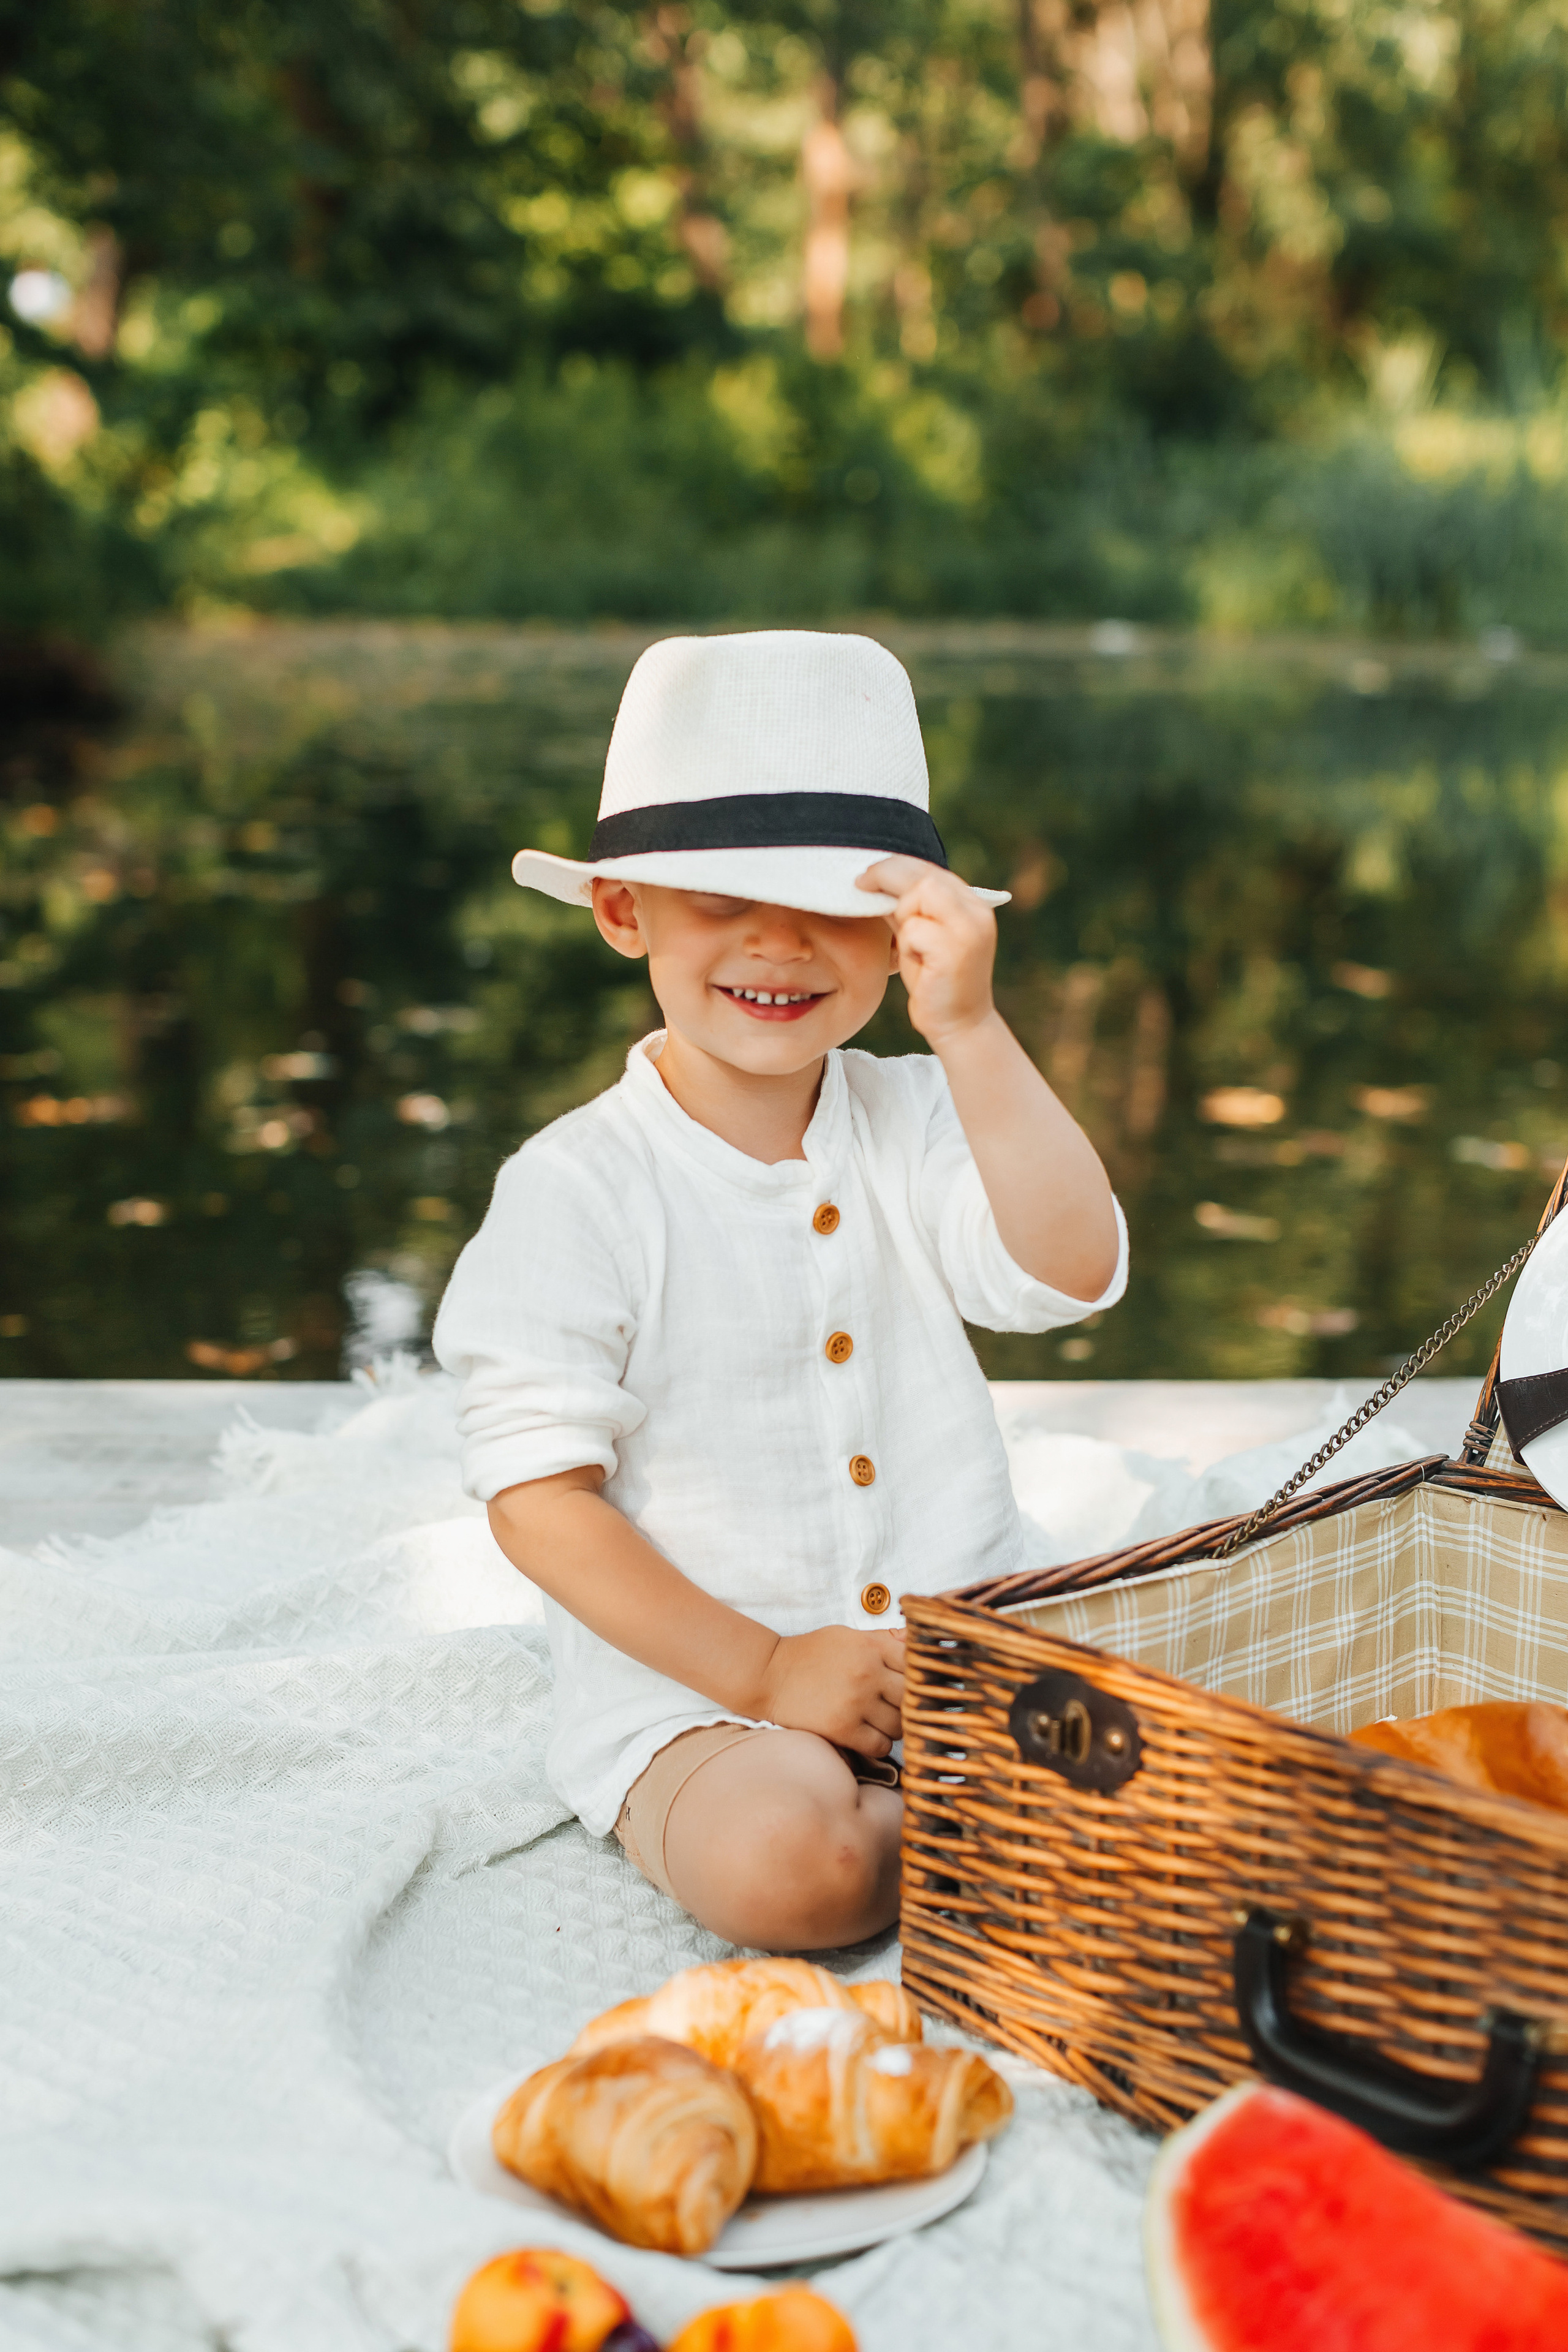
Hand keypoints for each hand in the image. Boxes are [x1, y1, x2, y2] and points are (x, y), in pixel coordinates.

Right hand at [755, 1625, 904, 1757]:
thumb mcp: (847, 1636)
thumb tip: (918, 1643)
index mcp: (871, 1647)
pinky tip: (867, 1734)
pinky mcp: (842, 1729)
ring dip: (894, 1726)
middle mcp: (867, 1673)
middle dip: (908, 1703)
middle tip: (896, 1705)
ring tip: (879, 1720)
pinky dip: (878, 1744)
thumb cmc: (811, 1654)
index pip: (916, 1664)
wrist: (770, 1675)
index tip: (912, 1683)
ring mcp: (856, 1703)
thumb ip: (883, 1640)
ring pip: (899, 1725)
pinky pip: (880, 1746)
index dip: (918, 1676)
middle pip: (912, 1697)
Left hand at [857, 855, 996, 1049]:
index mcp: (971, 904)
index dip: (893, 867)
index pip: (929, 868)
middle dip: (886, 878)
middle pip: (923, 875)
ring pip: (919, 895)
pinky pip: (914, 929)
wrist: (957, 1026)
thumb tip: (875, 880)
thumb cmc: (934, 982)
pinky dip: (907, 945)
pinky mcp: (956, 950)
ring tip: (909, 946)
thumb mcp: (917, 937)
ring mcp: (970, 930)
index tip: (866, 876)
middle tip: (860, 886)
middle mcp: (976, 911)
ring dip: (901, 917)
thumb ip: (905, 908)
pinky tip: (918, 964)